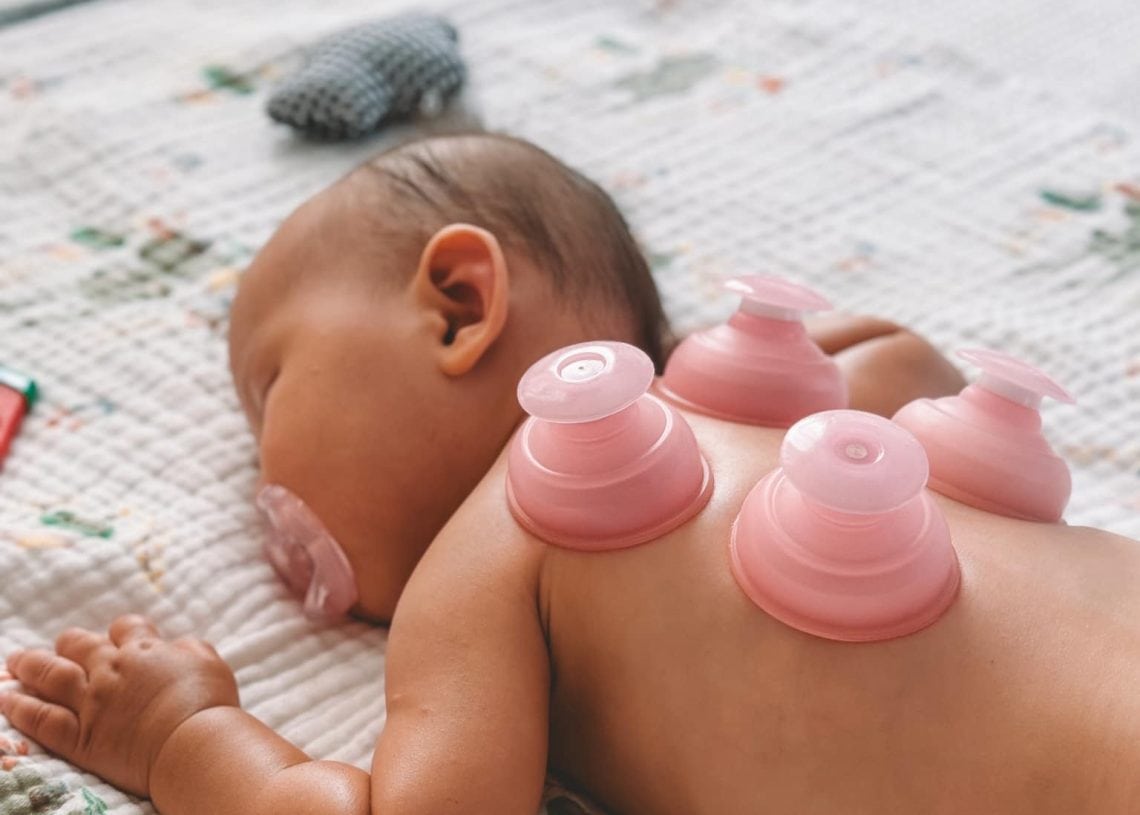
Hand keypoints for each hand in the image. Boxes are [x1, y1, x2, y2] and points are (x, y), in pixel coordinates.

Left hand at [0, 615, 238, 797]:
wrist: (192, 742)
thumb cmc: (208, 702)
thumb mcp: (208, 660)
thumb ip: (187, 648)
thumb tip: (176, 645)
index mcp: (144, 650)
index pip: (125, 628)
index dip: (121, 630)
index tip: (120, 636)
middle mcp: (112, 670)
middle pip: (80, 645)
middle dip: (70, 642)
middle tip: (62, 643)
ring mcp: (92, 703)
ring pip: (52, 676)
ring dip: (31, 665)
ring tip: (16, 660)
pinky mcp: (80, 737)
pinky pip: (42, 719)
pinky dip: (21, 707)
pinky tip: (7, 699)